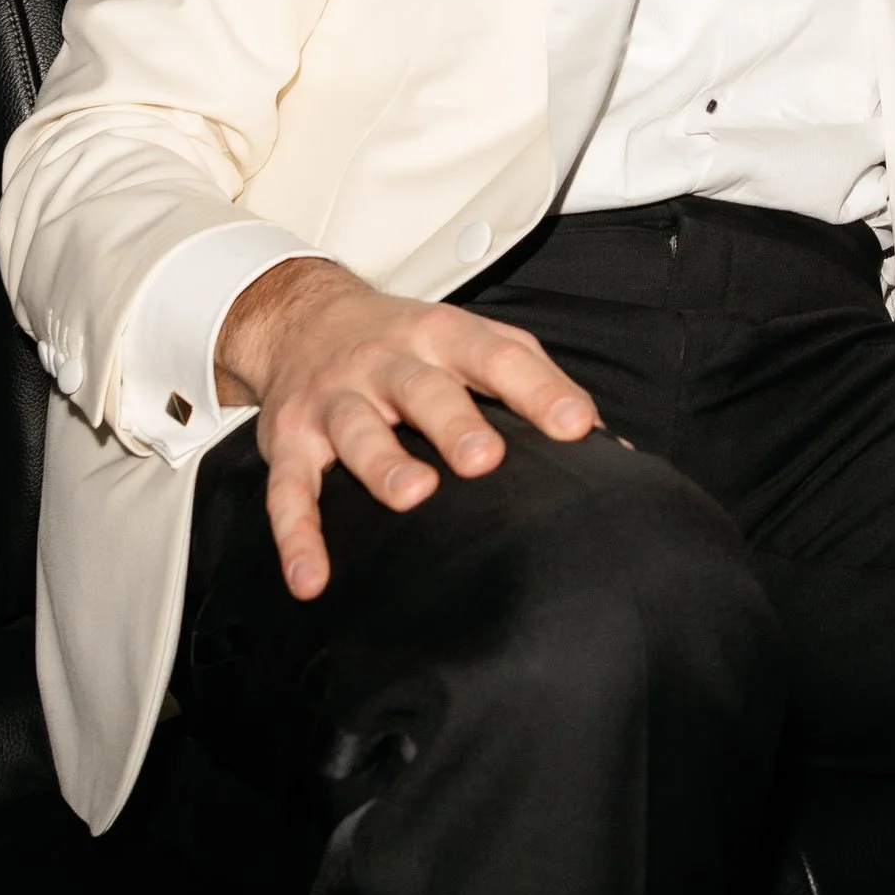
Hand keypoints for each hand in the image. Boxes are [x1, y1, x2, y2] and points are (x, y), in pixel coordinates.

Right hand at [216, 256, 599, 601]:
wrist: (303, 317)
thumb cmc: (409, 343)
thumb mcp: (472, 342)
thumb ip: (534, 384)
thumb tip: (607, 446)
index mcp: (442, 336)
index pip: (498, 355)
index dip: (539, 388)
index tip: (577, 425)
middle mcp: (386, 362)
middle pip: (422, 388)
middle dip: (454, 422)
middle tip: (485, 459)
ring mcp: (335, 399)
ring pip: (357, 430)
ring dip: (382, 463)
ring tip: (413, 495)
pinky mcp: (288, 440)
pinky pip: (288, 489)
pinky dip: (297, 535)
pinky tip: (311, 576)